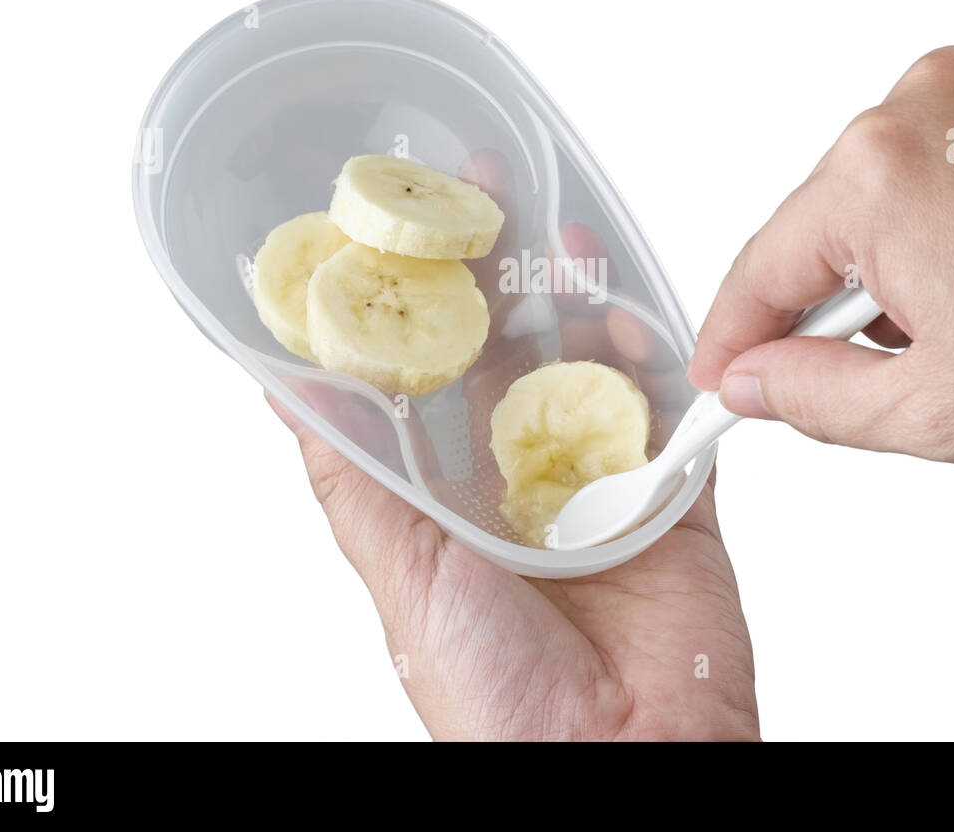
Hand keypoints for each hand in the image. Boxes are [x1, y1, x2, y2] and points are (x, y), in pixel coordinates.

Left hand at [268, 156, 756, 740]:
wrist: (619, 762)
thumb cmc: (492, 687)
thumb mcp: (399, 568)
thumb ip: (349, 473)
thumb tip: (280, 384)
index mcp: (454, 497)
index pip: (437, 374)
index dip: (426, 298)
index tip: (412, 226)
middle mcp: (525, 483)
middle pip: (517, 354)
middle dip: (504, 272)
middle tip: (493, 190)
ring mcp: (603, 485)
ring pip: (594, 367)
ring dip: (581, 300)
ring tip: (565, 237)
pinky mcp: (673, 500)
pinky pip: (671, 414)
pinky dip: (660, 361)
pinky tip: (631, 316)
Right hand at [689, 39, 953, 469]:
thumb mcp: (943, 412)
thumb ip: (815, 399)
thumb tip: (755, 379)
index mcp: (879, 175)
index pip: (763, 268)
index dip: (736, 338)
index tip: (725, 375)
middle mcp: (923, 101)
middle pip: (829, 224)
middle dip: (843, 305)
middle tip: (900, 369)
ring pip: (893, 188)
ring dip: (908, 257)